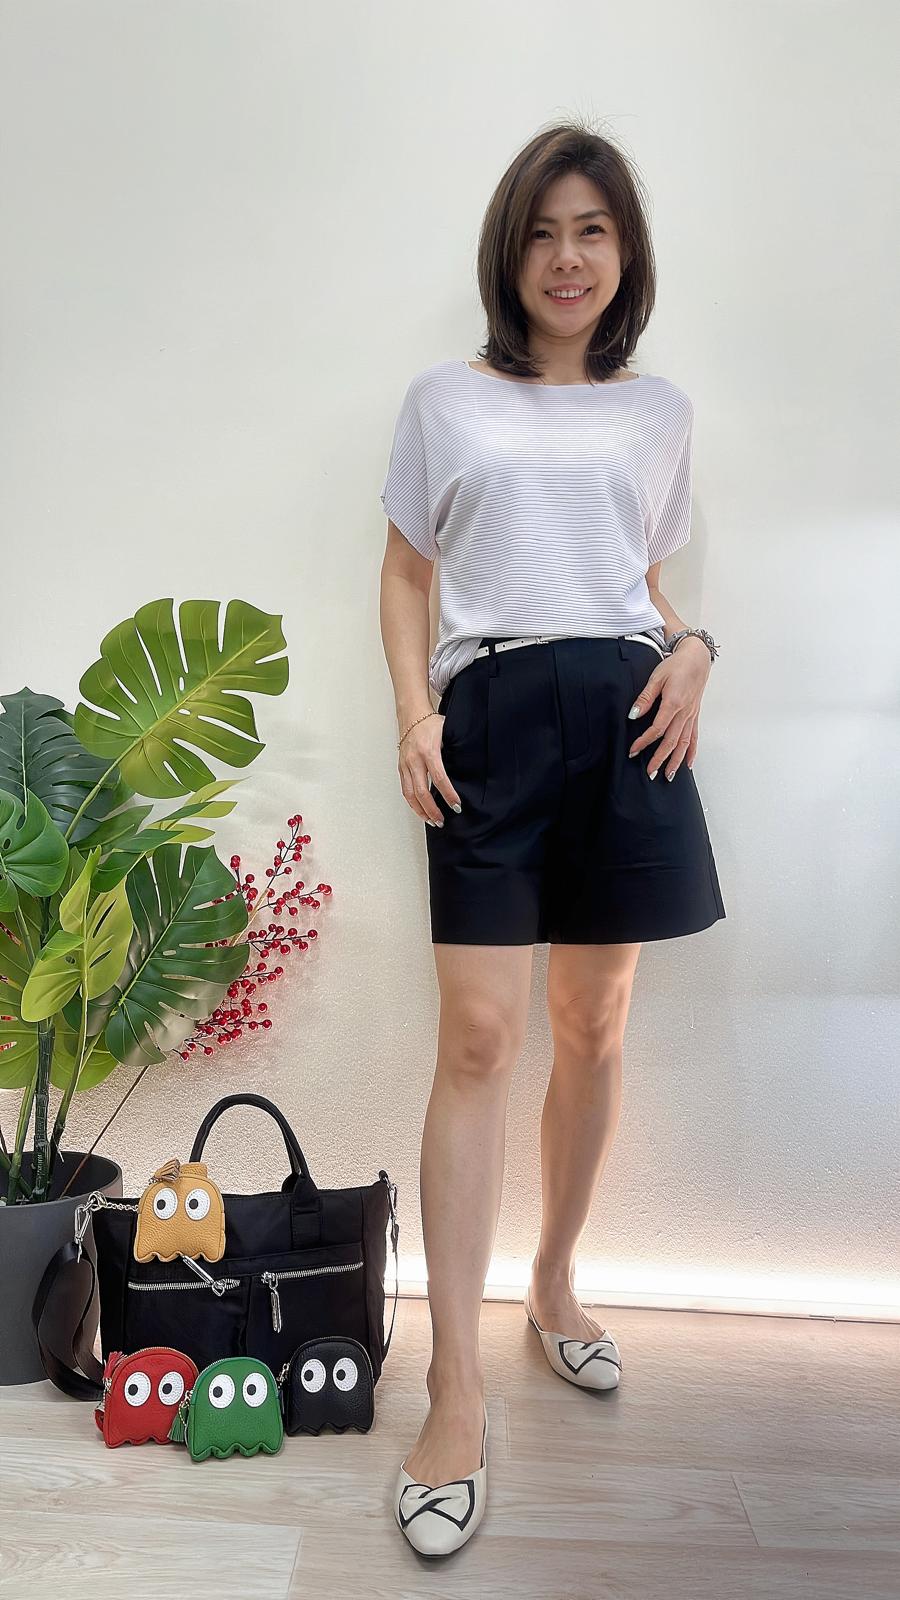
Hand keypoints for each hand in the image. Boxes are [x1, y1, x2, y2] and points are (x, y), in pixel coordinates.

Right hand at [398, 713, 460, 824]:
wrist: (411, 715)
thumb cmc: (431, 723)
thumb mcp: (448, 733)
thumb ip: (454, 751)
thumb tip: (467, 770)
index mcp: (428, 751)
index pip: (439, 778)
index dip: (448, 794)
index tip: (456, 805)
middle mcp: (414, 760)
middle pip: (422, 791)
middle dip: (432, 809)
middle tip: (442, 820)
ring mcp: (405, 765)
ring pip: (410, 794)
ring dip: (421, 810)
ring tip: (432, 820)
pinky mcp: (401, 768)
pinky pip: (405, 789)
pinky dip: (413, 803)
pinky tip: (421, 810)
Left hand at [627, 637, 710, 779]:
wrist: (697, 658)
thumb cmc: (676, 666)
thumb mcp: (656, 677)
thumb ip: (645, 698)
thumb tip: (633, 715)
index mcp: (673, 703)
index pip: (657, 729)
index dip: (644, 742)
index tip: (633, 751)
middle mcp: (685, 713)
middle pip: (672, 742)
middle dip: (660, 759)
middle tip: (650, 773)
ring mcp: (692, 716)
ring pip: (684, 744)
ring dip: (676, 761)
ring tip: (667, 775)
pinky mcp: (695, 716)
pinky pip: (694, 738)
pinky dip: (692, 752)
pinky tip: (688, 765)